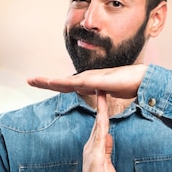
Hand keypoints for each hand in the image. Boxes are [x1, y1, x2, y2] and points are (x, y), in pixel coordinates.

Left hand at [27, 64, 147, 98]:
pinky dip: (63, 82)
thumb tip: (96, 93)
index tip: (39, 83)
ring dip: (50, 81)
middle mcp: (87, 78)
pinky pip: (77, 83)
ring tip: (34, 80)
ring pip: (66, 81)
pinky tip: (53, 82)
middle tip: (28, 80)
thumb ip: (101, 92)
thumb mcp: (109, 91)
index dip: (53, 84)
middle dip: (44, 81)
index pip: (66, 84)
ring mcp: (91, 79)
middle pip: (62, 81)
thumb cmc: (128, 83)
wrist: (142, 78)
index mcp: (88, 82)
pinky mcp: (97, 81)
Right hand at [81, 91, 116, 171]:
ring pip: (97, 125)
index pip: (100, 124)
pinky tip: (103, 117)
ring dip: (100, 109)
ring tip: (101, 93)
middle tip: (100, 85)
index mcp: (95, 147)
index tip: (104, 96)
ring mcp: (92, 150)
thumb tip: (109, 136)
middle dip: (100, 103)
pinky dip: (101, 126)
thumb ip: (107, 150)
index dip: (103, 110)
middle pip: (97, 120)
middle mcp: (91, 146)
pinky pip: (99, 138)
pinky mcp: (95, 156)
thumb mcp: (107, 164)